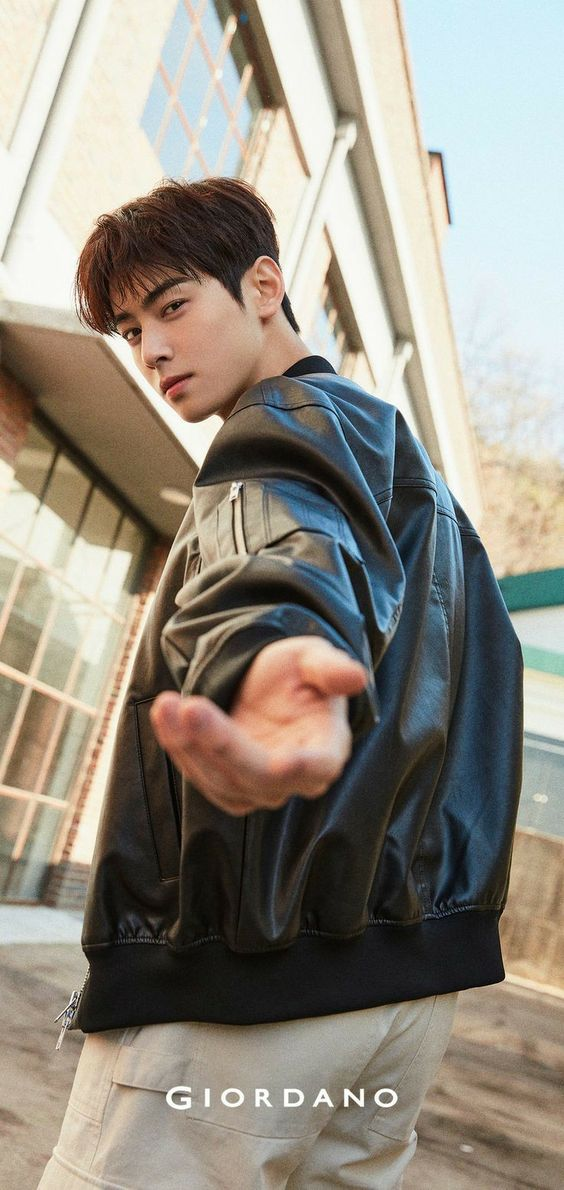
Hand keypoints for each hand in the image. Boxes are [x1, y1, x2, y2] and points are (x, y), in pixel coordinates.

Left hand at [149, 636, 367, 815]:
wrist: (269, 686)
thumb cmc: (298, 673)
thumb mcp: (314, 658)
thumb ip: (330, 670)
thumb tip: (355, 676)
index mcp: (326, 750)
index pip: (317, 767)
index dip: (301, 768)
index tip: (280, 763)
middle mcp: (293, 778)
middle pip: (256, 775)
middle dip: (221, 744)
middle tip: (191, 706)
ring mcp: (256, 788)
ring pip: (219, 779)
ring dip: (188, 744)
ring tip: (168, 705)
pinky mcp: (225, 786)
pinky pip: (198, 773)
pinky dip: (177, 745)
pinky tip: (165, 714)